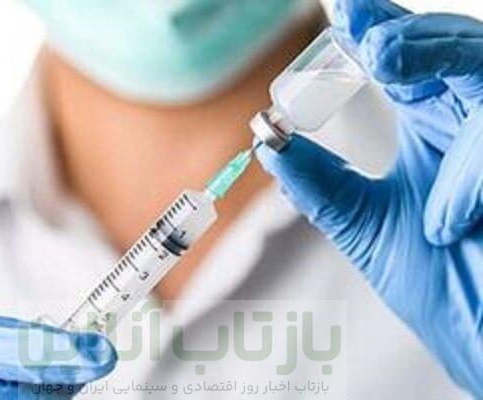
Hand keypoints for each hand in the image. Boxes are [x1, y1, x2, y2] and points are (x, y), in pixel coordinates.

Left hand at [257, 0, 482, 394]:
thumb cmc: (442, 285)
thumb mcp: (365, 227)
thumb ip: (321, 183)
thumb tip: (266, 142)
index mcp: (431, 128)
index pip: (402, 62)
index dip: (373, 30)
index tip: (338, 17)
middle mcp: (468, 121)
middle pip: (445, 45)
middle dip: (402, 28)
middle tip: (357, 25)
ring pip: (481, 62)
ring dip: (436, 53)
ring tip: (386, 58)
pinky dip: (475, 166)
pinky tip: (443, 215)